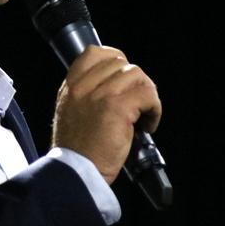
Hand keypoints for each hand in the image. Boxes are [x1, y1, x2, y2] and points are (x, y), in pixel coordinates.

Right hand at [51, 46, 161, 184]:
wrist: (77, 172)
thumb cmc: (78, 151)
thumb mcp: (70, 114)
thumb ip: (85, 96)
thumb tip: (115, 85)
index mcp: (71, 87)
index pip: (94, 53)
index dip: (115, 60)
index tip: (124, 79)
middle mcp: (83, 87)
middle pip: (120, 62)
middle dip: (135, 81)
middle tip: (137, 104)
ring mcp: (100, 95)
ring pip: (136, 75)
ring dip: (147, 95)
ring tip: (143, 116)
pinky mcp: (117, 107)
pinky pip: (147, 94)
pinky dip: (154, 109)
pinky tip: (148, 124)